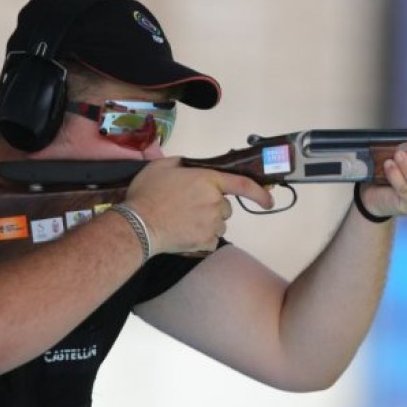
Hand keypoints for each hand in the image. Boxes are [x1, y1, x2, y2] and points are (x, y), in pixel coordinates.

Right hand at [123, 158, 273, 254]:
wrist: (138, 225)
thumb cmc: (148, 193)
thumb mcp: (162, 166)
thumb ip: (184, 163)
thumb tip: (191, 167)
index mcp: (208, 181)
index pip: (243, 184)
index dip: (259, 193)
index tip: (269, 201)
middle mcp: (215, 203)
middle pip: (225, 207)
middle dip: (212, 208)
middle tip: (188, 208)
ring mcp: (212, 224)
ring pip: (218, 224)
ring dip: (207, 223)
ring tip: (182, 221)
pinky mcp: (206, 242)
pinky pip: (211, 240)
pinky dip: (201, 239)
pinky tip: (184, 233)